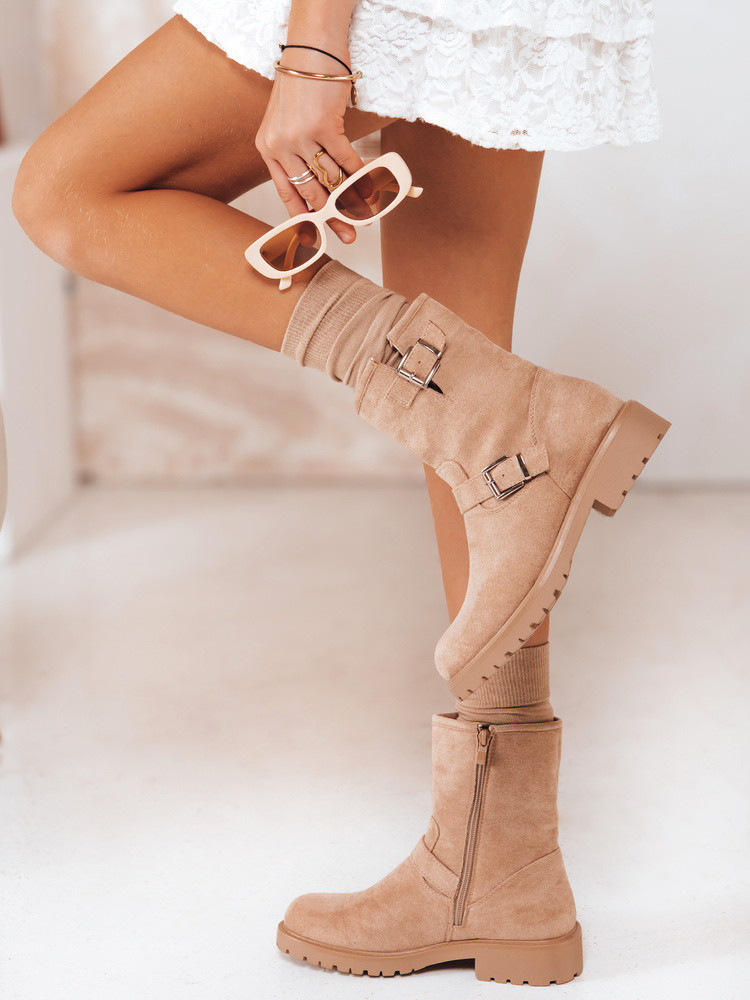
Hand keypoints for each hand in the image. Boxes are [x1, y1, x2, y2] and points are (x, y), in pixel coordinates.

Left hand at [255, 46, 371, 243]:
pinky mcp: (323, 127)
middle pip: (312, 193)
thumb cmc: (302, 86)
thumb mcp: (287, 123)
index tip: (314, 239)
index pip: (287, 193)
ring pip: (332, 180)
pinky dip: (361, 177)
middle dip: (333, 218)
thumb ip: (297, 154)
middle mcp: (281, 146)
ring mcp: (301, 138)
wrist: (310, 52)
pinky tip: (371, 189)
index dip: (302, 219)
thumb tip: (322, 187)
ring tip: (366, 213)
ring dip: (352, 200)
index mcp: (269, 149)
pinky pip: (346, 162)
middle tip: (349, 235)